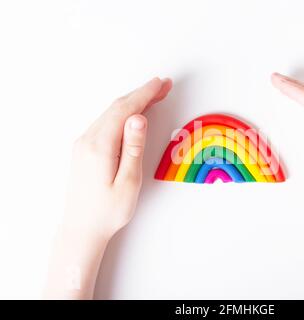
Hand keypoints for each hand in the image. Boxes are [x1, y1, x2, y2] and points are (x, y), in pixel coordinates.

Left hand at [45, 77, 171, 298]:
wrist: (81, 228)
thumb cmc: (108, 211)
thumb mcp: (128, 182)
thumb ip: (134, 148)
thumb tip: (139, 118)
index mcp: (100, 146)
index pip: (125, 110)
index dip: (145, 94)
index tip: (161, 83)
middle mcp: (88, 140)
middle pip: (117, 108)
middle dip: (141, 94)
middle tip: (163, 85)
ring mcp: (84, 144)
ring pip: (111, 114)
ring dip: (133, 103)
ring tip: (154, 96)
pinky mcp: (85, 150)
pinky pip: (106, 123)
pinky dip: (122, 114)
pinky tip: (133, 115)